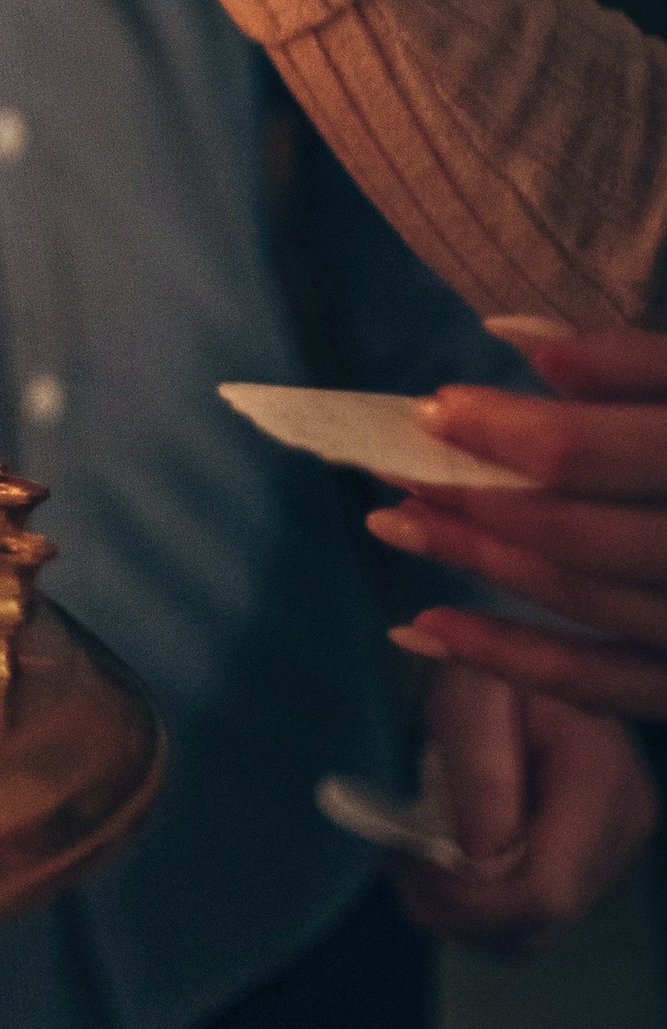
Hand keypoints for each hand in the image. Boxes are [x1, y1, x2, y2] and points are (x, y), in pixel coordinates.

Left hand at [373, 325, 666, 720]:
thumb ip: (641, 362)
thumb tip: (520, 342)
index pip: (596, 453)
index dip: (506, 431)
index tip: (434, 406)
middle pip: (579, 537)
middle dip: (472, 502)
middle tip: (387, 467)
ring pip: (586, 608)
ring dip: (477, 570)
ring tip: (396, 525)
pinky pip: (605, 686)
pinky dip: (510, 661)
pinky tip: (425, 630)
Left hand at [389, 658, 653, 950]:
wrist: (504, 667)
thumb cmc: (482, 670)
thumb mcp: (468, 697)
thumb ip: (480, 775)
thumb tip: (481, 864)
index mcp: (603, 783)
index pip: (547, 892)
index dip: (469, 900)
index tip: (403, 859)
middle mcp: (625, 830)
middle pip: (539, 923)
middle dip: (455, 910)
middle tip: (395, 859)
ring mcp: (615, 856)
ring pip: (533, 935)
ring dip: (460, 915)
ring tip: (412, 860)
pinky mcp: (593, 871)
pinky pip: (533, 922)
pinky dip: (479, 911)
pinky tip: (444, 868)